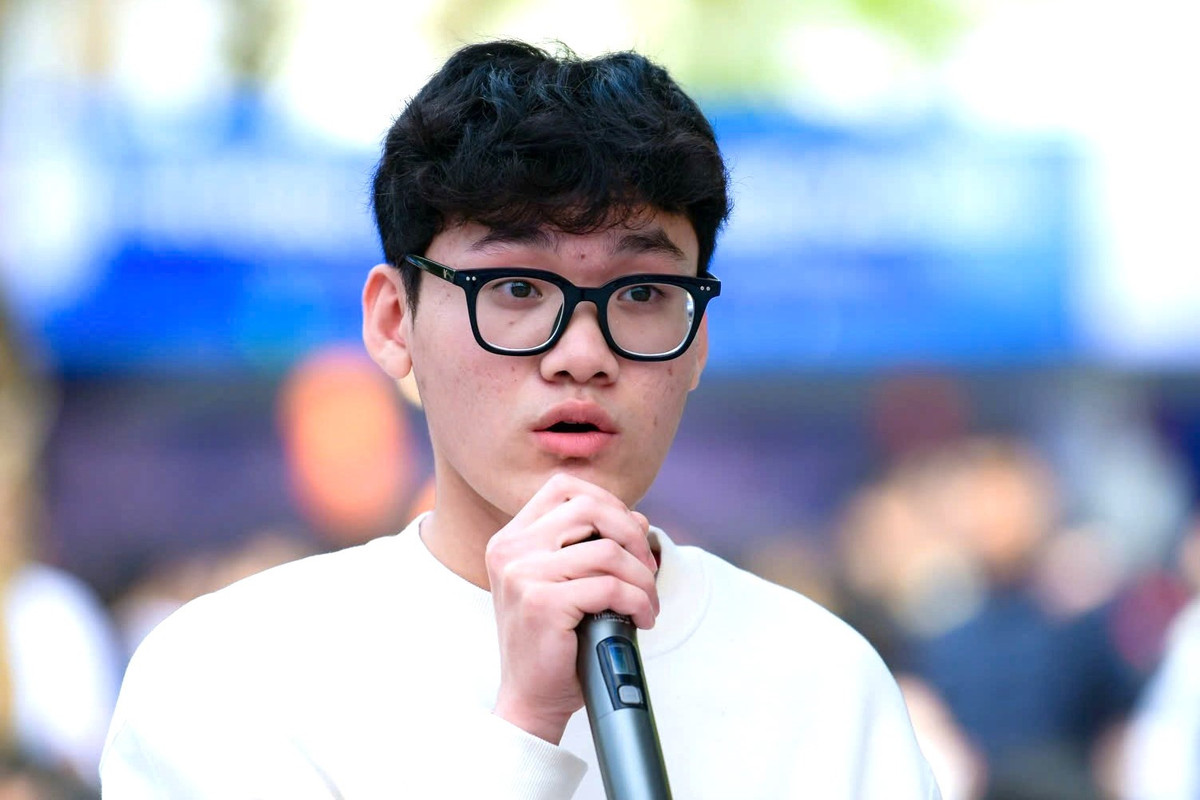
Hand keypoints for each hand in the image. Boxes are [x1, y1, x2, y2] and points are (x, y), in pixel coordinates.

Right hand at [486, 473, 658, 743]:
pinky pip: (610, 587)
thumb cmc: (554, 642)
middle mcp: (510, 549)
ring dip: (642, 578)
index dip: (608, 503)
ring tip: (647, 602)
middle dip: (633, 535)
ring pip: (607, 551)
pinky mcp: (541, 602)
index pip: (565, 487)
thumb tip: (638, 520)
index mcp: (511, 538)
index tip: (629, 536)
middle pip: (589, 508)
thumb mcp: (566, 582)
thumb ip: (590, 546)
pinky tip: (641, 618)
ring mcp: (522, 574)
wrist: (531, 698)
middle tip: (647, 568)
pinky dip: (638, 602)